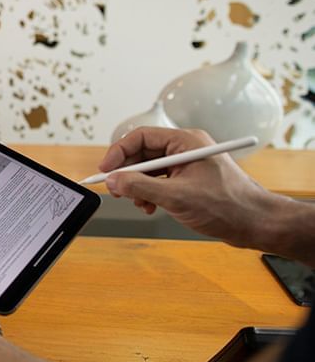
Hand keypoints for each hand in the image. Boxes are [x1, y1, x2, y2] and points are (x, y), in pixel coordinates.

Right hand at [99, 127, 274, 247]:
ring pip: (149, 169)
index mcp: (186, 142)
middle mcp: (186, 149)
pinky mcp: (189, 180)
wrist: (256, 223)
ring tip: (138, 203)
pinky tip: (150, 206)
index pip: (142, 137)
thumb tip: (114, 180)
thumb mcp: (176, 196)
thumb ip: (140, 186)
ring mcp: (187, 165)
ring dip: (138, 186)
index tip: (105, 170)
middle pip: (143, 153)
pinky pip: (159, 181)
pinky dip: (149, 193)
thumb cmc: (227, 206)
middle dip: (127, 173)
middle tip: (117, 190)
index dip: (119, 152)